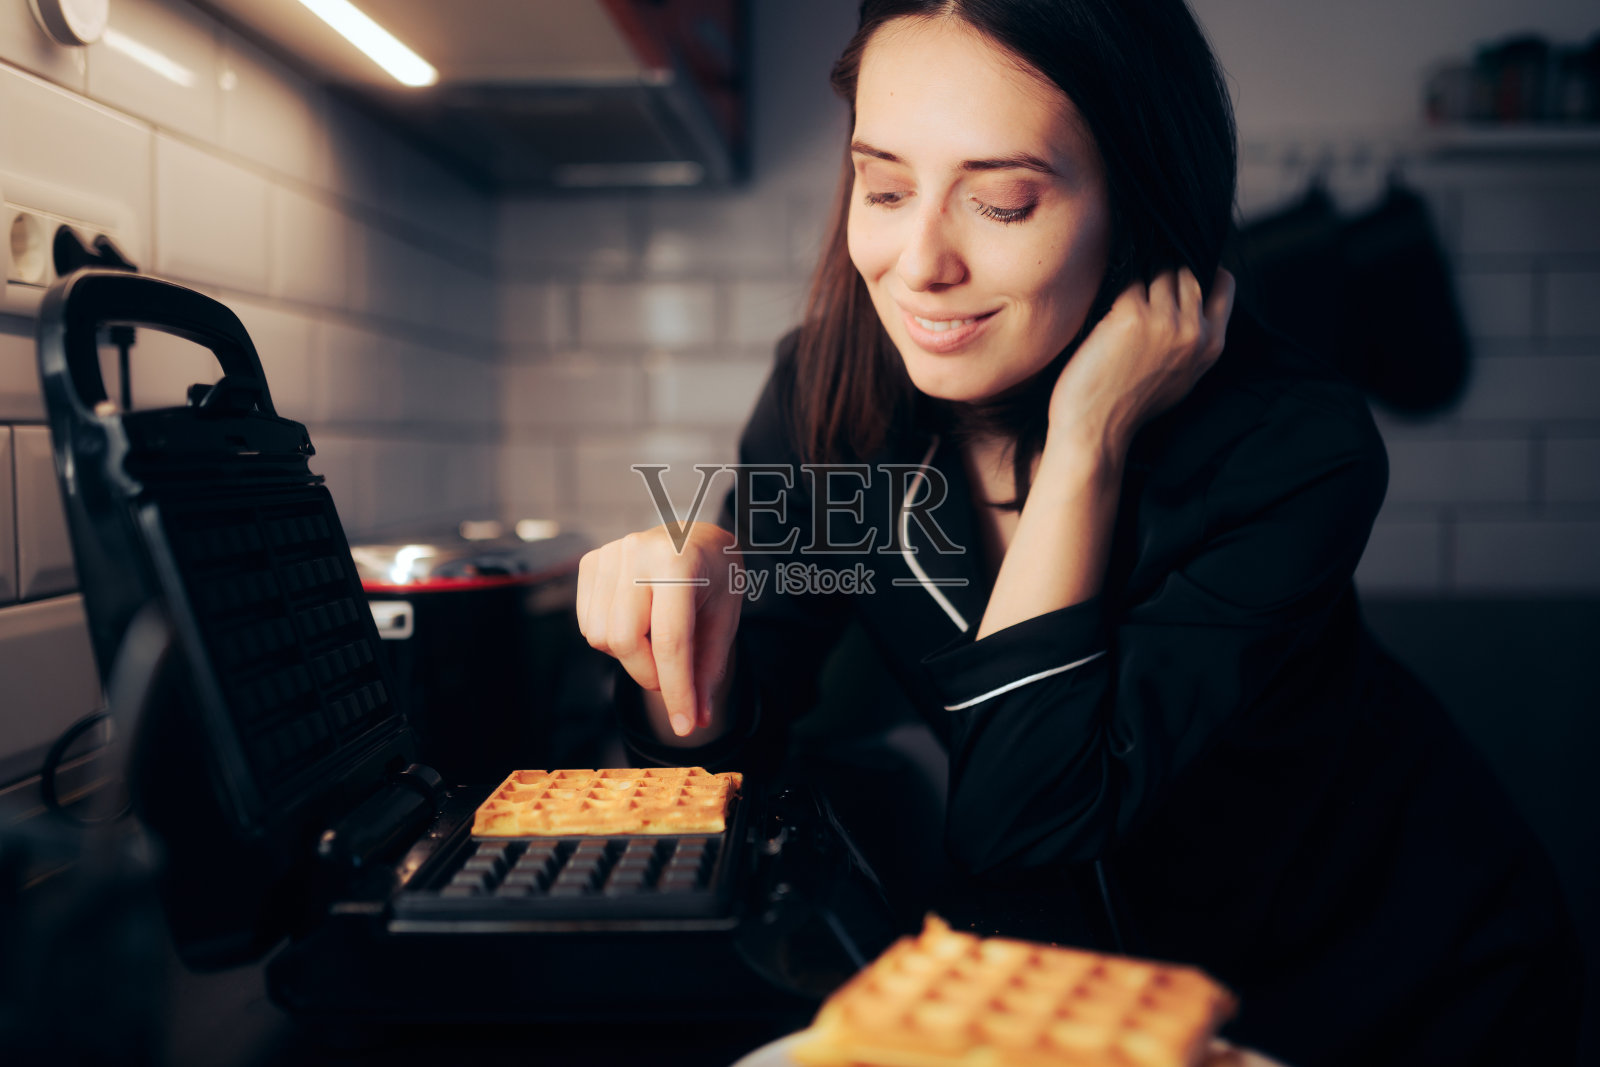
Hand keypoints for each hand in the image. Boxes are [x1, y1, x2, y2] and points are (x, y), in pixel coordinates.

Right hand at [576, 522, 740, 737]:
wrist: (697, 538)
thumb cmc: (715, 580)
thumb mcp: (725, 620)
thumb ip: (708, 670)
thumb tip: (696, 720)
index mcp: (681, 561)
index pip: (671, 640)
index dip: (677, 690)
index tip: (684, 725)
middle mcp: (639, 551)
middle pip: (626, 641)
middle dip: (649, 675)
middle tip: (672, 680)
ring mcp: (610, 554)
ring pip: (601, 637)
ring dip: (630, 658)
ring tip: (657, 642)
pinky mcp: (591, 562)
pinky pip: (588, 625)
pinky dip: (611, 640)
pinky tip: (637, 625)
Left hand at [1048, 266, 1235, 457]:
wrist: (1096, 430)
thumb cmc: (1129, 406)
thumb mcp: (1181, 377)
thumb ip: (1193, 341)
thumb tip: (1190, 302)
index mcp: (1211, 345)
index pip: (1223, 284)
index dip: (1203, 267)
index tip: (1181, 265)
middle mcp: (1193, 330)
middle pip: (1188, 270)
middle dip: (1166, 264)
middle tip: (1142, 270)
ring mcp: (1164, 320)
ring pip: (1159, 268)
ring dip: (1141, 269)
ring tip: (1121, 282)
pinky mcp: (1131, 315)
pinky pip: (1129, 279)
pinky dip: (1116, 281)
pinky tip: (1104, 293)